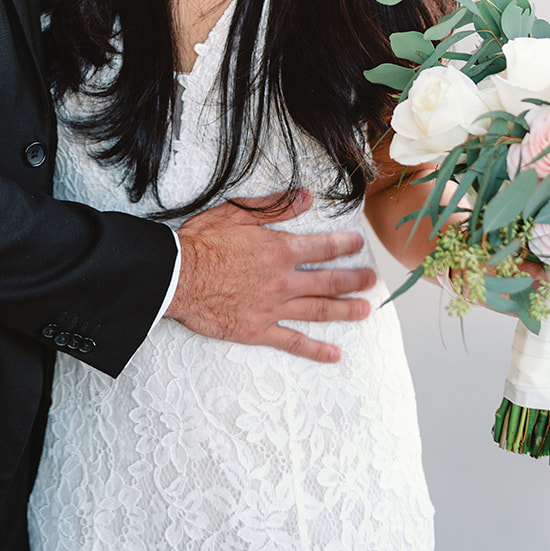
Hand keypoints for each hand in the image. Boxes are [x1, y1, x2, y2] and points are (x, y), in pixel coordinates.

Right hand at [169, 189, 374, 363]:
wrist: (176, 275)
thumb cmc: (203, 242)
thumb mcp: (238, 212)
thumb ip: (276, 206)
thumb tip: (306, 196)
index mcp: (280, 249)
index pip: (322, 247)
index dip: (344, 245)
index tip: (359, 245)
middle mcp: (283, 280)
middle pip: (328, 281)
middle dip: (354, 280)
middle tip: (373, 282)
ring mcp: (273, 308)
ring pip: (318, 311)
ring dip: (345, 311)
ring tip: (365, 311)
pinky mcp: (259, 330)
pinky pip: (293, 341)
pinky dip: (315, 349)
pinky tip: (333, 354)